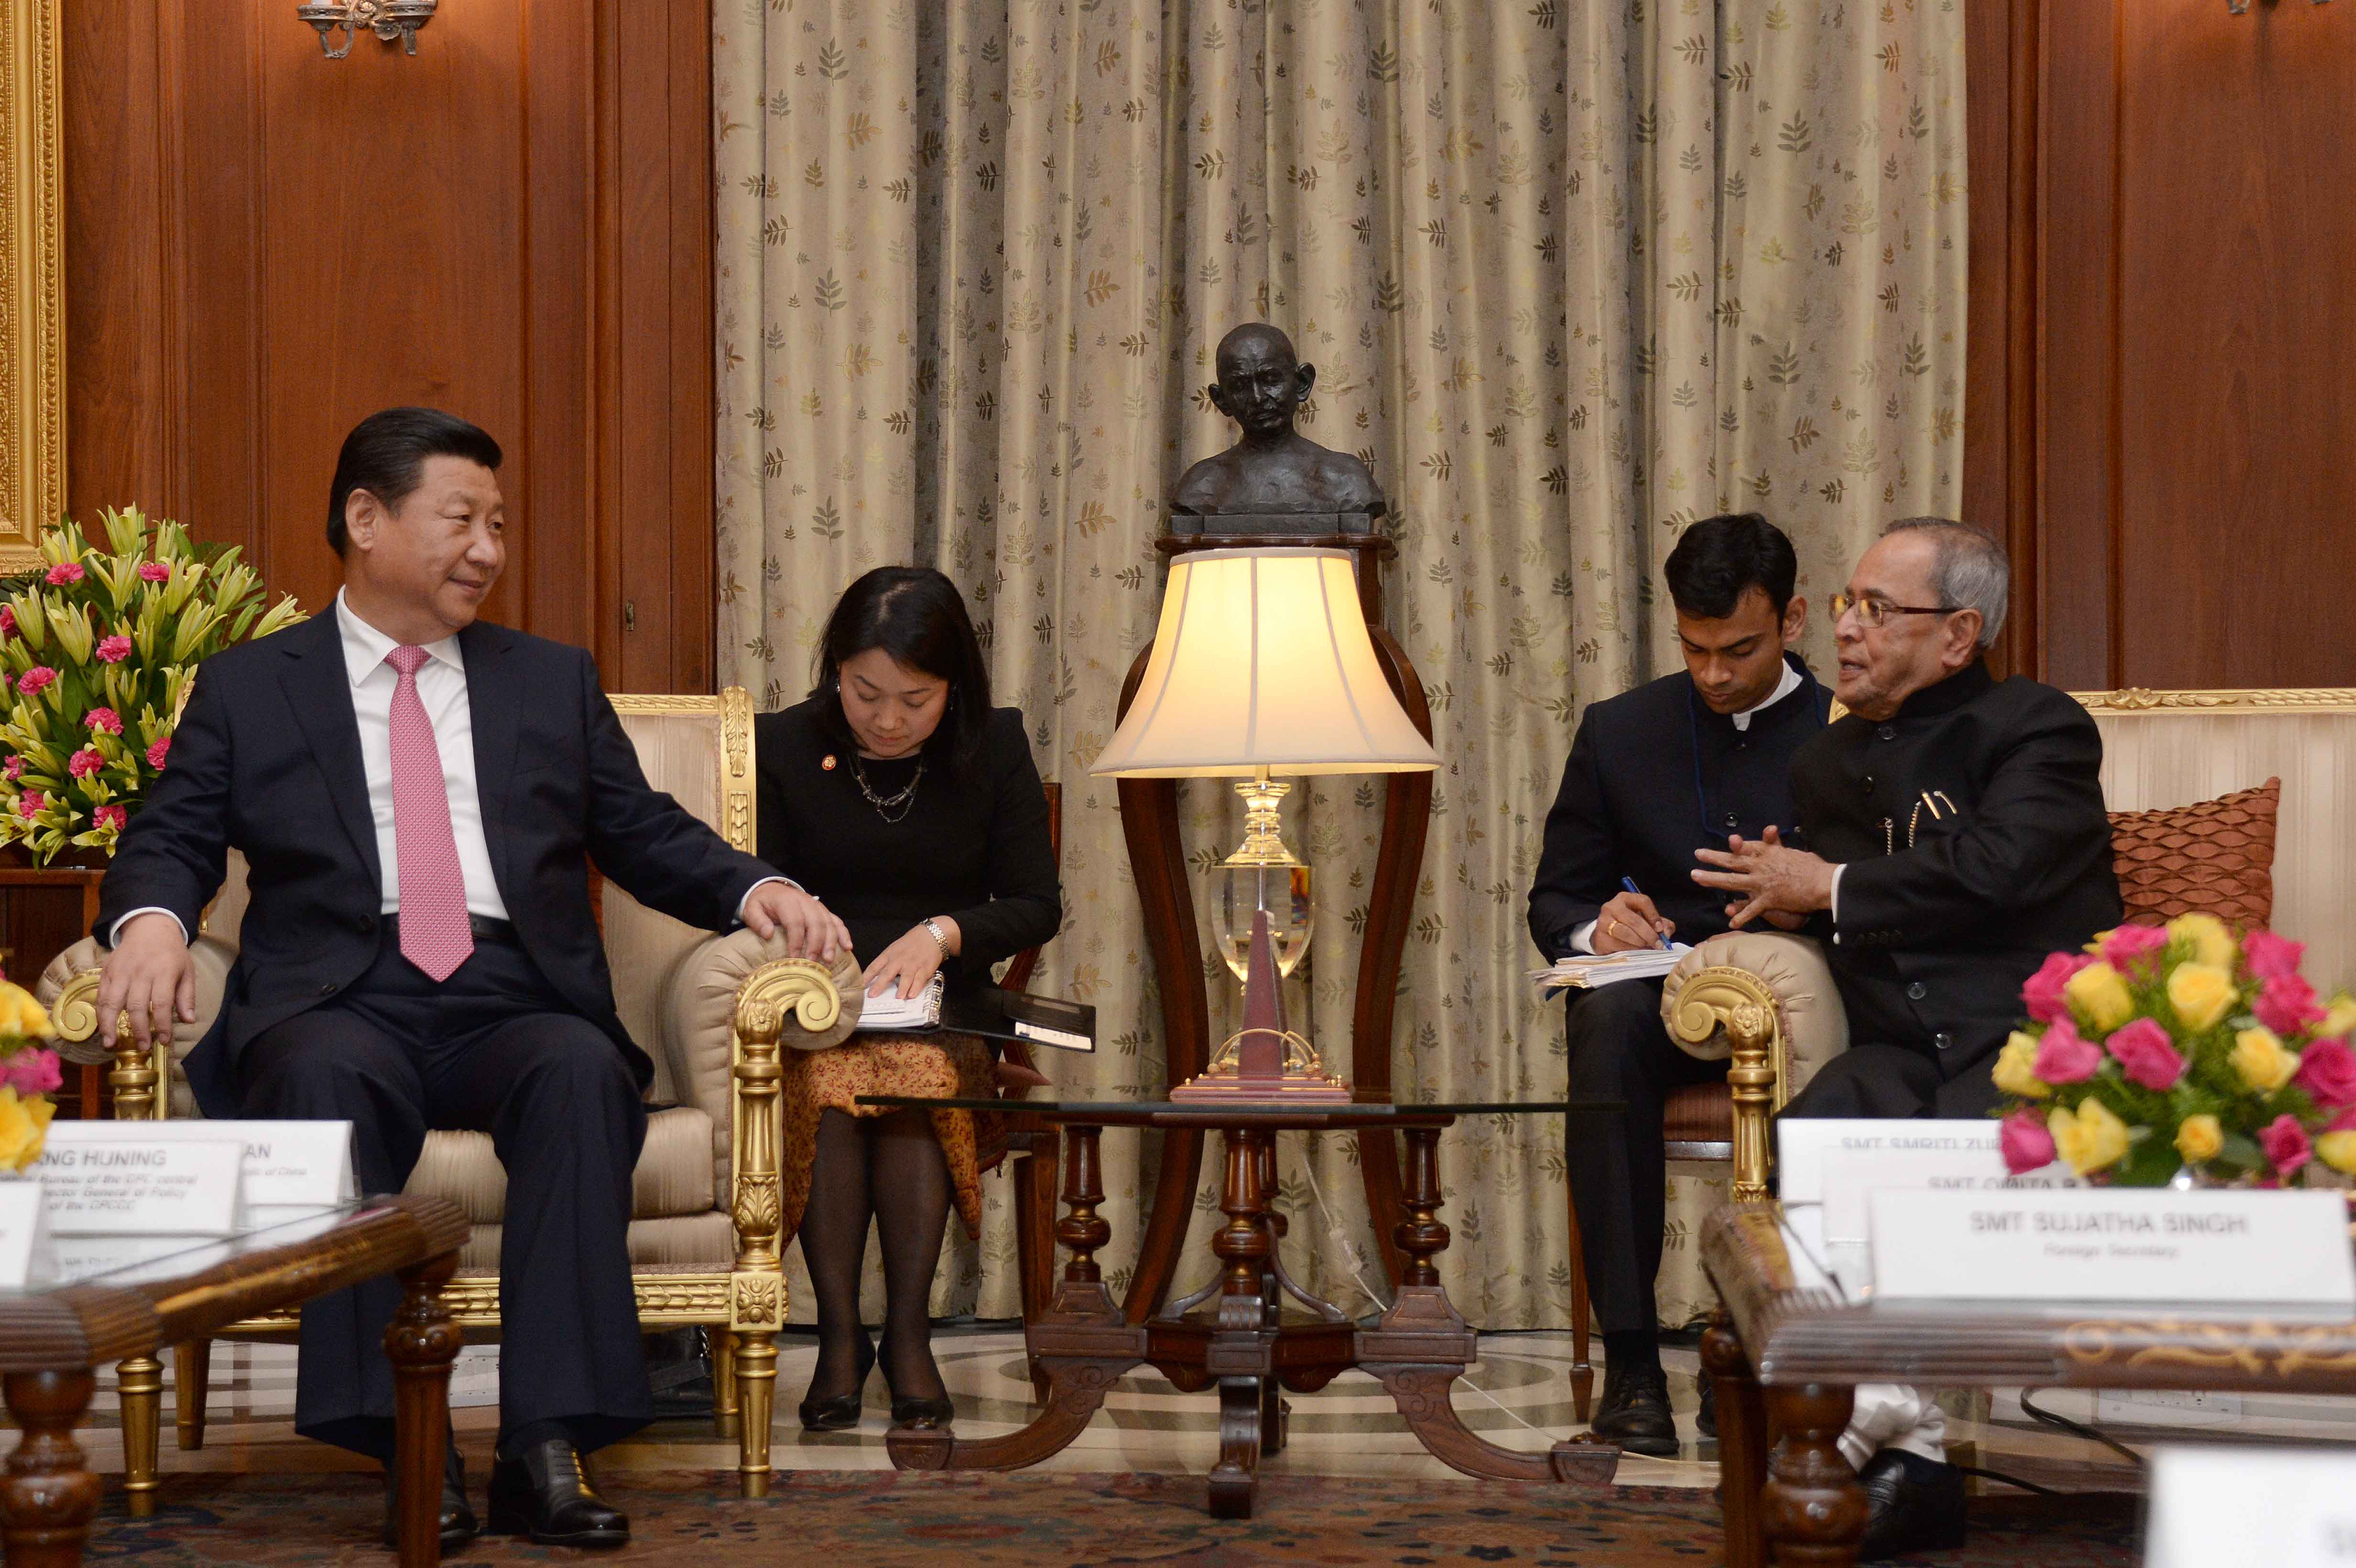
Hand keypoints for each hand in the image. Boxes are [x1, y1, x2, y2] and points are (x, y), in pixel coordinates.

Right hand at [95, 913, 195, 1051]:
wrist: (150, 927)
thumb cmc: (172, 953)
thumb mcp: (187, 970)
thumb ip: (186, 996)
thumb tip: (189, 1020)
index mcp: (163, 972)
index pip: (161, 1003)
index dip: (162, 1024)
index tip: (164, 1040)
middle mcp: (140, 972)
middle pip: (136, 1005)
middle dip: (138, 1029)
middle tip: (142, 1047)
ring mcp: (121, 971)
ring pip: (112, 1001)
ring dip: (109, 1024)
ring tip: (110, 1043)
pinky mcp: (106, 971)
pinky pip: (101, 994)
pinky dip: (100, 1012)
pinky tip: (103, 1026)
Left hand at [740, 881, 850, 959]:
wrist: (772, 889)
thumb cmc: (762, 903)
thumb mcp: (752, 908)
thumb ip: (757, 920)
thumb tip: (768, 934)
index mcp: (787, 901)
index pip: (795, 921)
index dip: (796, 940)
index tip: (794, 957)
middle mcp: (805, 902)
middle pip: (816, 923)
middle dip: (816, 944)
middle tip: (813, 963)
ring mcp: (817, 906)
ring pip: (829, 923)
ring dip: (831, 942)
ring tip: (829, 959)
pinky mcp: (824, 911)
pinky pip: (837, 921)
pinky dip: (844, 933)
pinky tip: (848, 947)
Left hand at [864, 918, 959, 998]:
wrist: (931, 935)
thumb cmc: (910, 943)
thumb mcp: (893, 949)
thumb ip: (884, 963)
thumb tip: (872, 978)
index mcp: (889, 955)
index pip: (874, 967)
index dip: (866, 977)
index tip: (859, 986)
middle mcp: (899, 960)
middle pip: (888, 973)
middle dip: (879, 984)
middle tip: (873, 995)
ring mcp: (912, 964)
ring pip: (906, 977)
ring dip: (902, 988)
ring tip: (898, 997)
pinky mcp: (925, 968)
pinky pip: (920, 979)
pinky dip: (916, 987)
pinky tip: (912, 994)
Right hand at [1592, 891, 1674, 953]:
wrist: (1605, 934)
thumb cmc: (1628, 924)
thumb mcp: (1645, 919)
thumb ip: (1661, 924)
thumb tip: (1666, 932)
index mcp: (1625, 898)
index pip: (1643, 901)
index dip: (1654, 915)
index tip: (1660, 928)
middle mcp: (1612, 907)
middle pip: (1634, 920)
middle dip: (1649, 934)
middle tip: (1658, 944)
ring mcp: (1603, 922)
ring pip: (1626, 933)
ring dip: (1640, 943)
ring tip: (1646, 947)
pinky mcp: (1600, 937)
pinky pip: (1619, 945)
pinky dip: (1630, 950)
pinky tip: (1636, 951)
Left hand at [1690, 826, 1836, 929]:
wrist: (1823, 883)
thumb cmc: (1813, 867)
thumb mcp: (1794, 852)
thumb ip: (1779, 847)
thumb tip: (1773, 837)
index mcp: (1769, 853)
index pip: (1747, 847)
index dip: (1734, 845)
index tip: (1724, 841)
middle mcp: (1761, 866)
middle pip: (1732, 861)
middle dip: (1713, 858)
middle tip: (1698, 855)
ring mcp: (1762, 883)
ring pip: (1732, 881)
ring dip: (1713, 879)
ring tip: (1697, 877)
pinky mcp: (1768, 899)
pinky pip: (1751, 909)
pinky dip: (1741, 916)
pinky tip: (1730, 922)